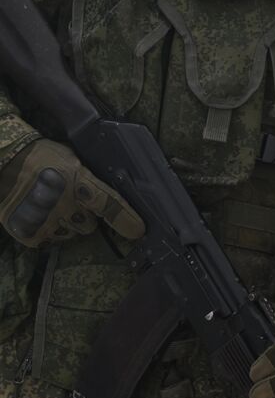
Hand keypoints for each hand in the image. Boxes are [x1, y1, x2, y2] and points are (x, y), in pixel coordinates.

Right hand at [0, 138, 144, 246]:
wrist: (3, 164)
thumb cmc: (40, 157)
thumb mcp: (71, 159)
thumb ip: (88, 177)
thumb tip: (106, 188)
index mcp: (79, 182)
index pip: (109, 204)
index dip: (126, 219)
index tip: (138, 231)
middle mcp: (65, 205)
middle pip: (90, 224)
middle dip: (85, 216)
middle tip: (71, 202)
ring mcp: (47, 222)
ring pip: (71, 234)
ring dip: (66, 224)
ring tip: (52, 206)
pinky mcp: (31, 234)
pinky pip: (51, 240)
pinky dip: (48, 231)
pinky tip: (40, 214)